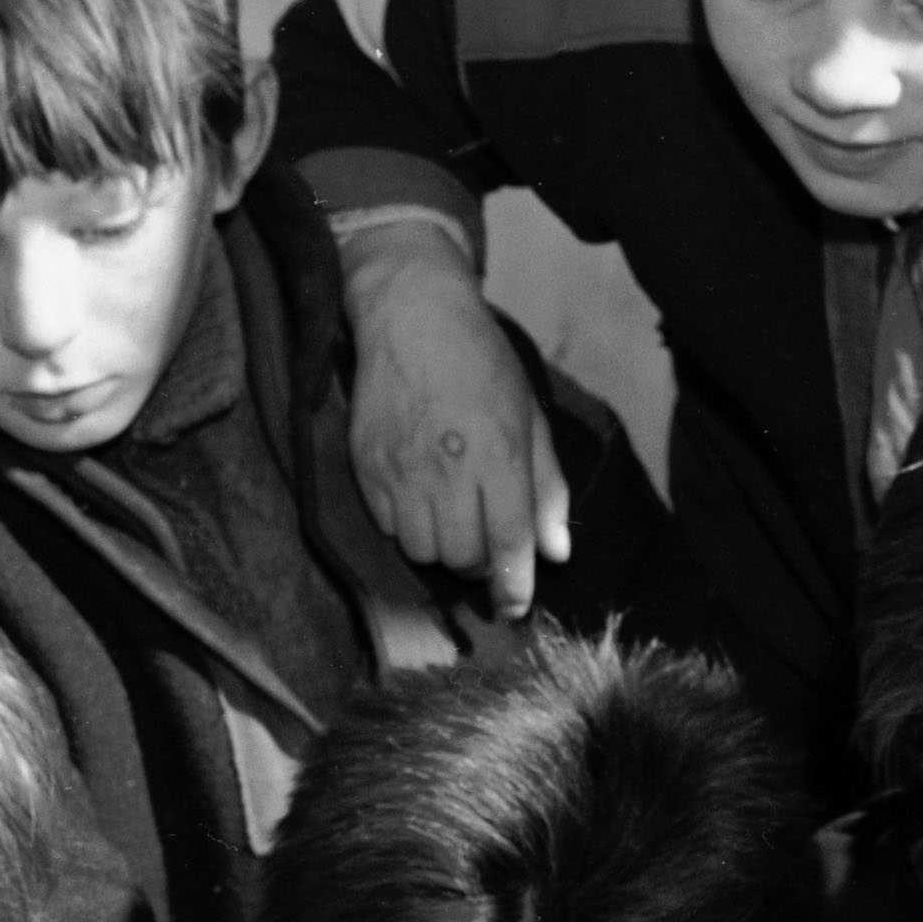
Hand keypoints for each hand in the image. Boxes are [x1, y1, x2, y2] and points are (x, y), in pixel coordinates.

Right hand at [337, 218, 567, 619]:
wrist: (411, 315)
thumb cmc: (481, 363)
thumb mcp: (529, 416)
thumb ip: (546, 487)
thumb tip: (556, 553)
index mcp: (498, 454)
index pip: (508, 542)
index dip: (514, 585)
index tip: (516, 606)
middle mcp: (448, 469)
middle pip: (461, 558)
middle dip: (478, 564)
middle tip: (485, 543)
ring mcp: (401, 470)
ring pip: (421, 551)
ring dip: (441, 547)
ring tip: (451, 517)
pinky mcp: (366, 467)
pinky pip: (388, 527)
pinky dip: (408, 524)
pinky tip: (420, 495)